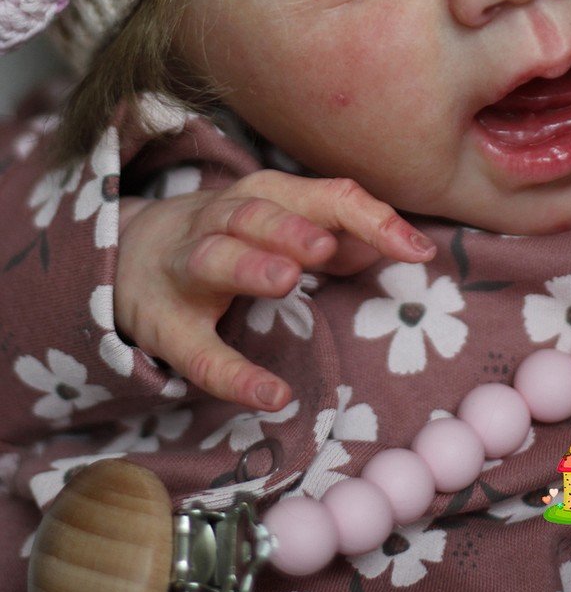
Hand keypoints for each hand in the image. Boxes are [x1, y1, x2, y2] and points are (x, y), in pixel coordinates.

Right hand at [115, 171, 435, 410]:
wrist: (132, 253)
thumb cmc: (230, 238)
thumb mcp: (281, 225)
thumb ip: (340, 234)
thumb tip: (399, 243)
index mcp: (265, 196)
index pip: (323, 197)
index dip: (371, 219)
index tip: (417, 251)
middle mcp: (222, 221)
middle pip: (256, 214)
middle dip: (291, 229)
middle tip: (327, 248)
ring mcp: (187, 269)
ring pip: (215, 257)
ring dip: (251, 264)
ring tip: (288, 280)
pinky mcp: (166, 326)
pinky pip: (197, 352)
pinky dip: (232, 374)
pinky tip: (272, 396)